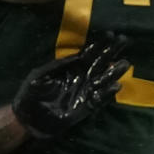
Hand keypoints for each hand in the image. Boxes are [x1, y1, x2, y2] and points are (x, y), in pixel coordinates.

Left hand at [12, 33, 130, 138]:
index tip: (110, 34)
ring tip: (125, 63)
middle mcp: (80, 78)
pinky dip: (107, 94)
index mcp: (70, 68)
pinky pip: (98, 100)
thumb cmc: (31, 94)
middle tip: (124, 40)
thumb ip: (57, 66)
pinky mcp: (84, 108)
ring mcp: (84, 93)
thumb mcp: (40, 75)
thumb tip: (76, 56)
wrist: (28, 119)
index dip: (98, 44)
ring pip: (102, 80)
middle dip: (111, 52)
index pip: (88, 54)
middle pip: (99, 63)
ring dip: (113, 72)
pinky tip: (116, 86)